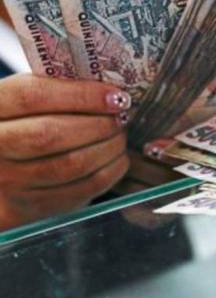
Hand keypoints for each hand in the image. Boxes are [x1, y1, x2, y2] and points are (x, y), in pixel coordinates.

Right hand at [0, 74, 130, 229]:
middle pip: (51, 134)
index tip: (116, 95)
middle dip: (98, 124)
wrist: (5, 172)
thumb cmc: (26, 123)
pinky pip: (84, 188)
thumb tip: (111, 91)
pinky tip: (117, 157)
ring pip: (72, 164)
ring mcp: (10, 183)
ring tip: (120, 135)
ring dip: (109, 147)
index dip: (81, 95)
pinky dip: (111, 170)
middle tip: (121, 117)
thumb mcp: (29, 100)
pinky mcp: (36, 207)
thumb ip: (59, 90)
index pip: (33, 97)